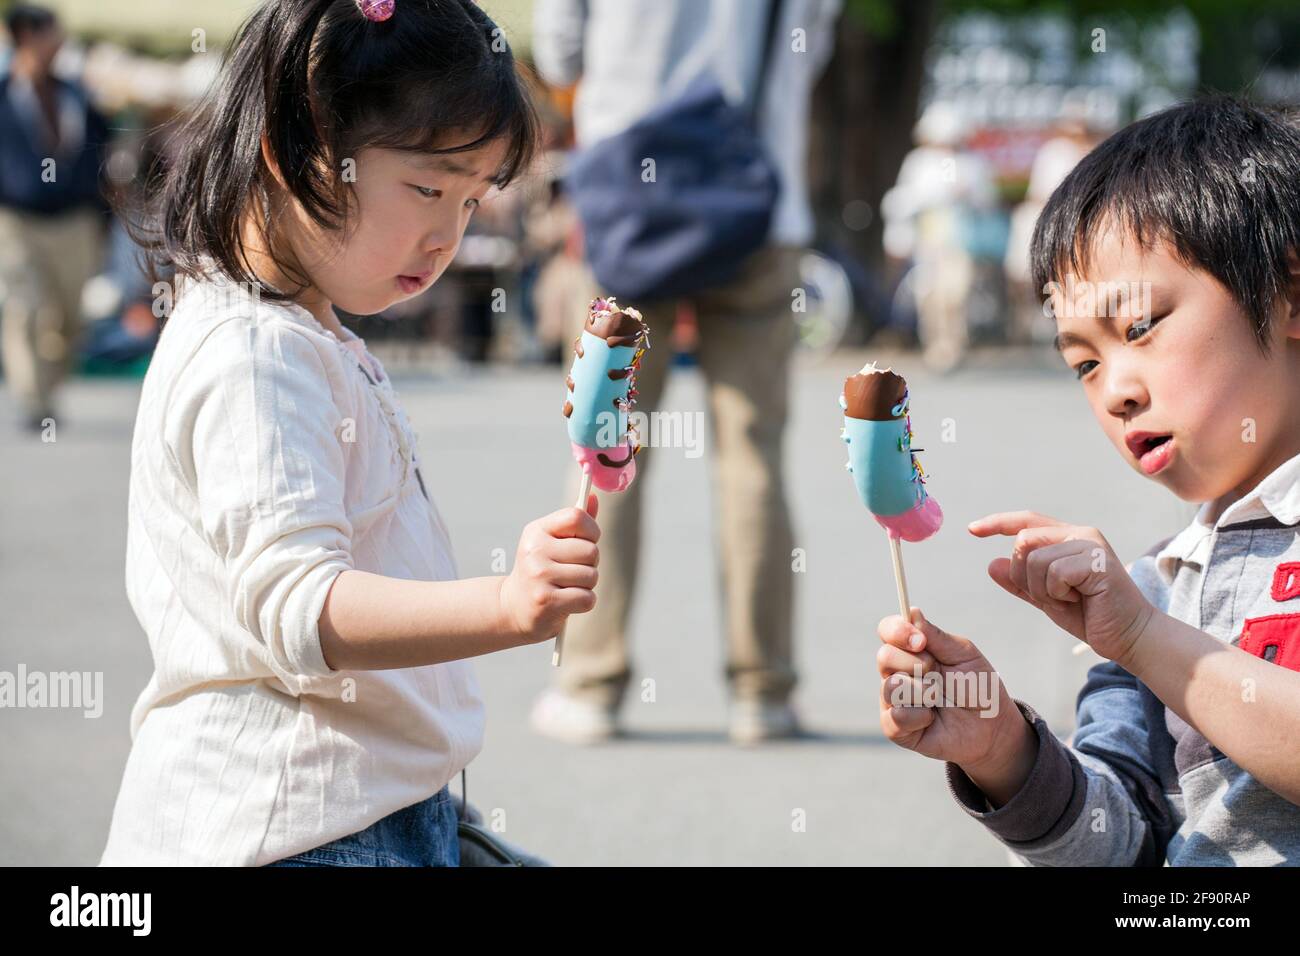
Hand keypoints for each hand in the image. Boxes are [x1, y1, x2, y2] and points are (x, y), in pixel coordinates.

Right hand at [498, 494, 599, 644]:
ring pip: (592, 576)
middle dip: (590, 564)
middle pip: (591, 550)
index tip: (585, 542)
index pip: (576, 516)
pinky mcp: (546, 601)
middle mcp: (535, 550)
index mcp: (537, 531)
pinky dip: (584, 602)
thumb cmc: (542, 571)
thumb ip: (575, 523)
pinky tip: (568, 602)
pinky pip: (587, 598)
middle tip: (572, 571)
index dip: (591, 530)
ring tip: (567, 587)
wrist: (514, 608)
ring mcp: (539, 576)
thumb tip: (593, 497)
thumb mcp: (552, 543)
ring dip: (587, 585)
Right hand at [877, 608, 1028, 780]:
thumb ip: (936, 636)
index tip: (920, 641)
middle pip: (884, 656)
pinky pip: (896, 717)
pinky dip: (920, 717)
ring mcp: (893, 700)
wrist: (992, 726)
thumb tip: (912, 612)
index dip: (897, 631)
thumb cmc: (977, 687)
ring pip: (891, 687)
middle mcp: (896, 671)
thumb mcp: (964, 655)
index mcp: (911, 649)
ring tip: (938, 699)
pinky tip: (932, 719)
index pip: (887, 630)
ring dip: (923, 692)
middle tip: (937, 673)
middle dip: (915, 663)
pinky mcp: (895, 728)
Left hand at [968, 510, 1156, 664]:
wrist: (1130, 637)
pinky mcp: (1097, 562)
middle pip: (1023, 541)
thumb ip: (1020, 582)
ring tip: (1071, 599)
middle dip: (1023, 575)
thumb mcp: (1047, 599)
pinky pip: (1054, 573)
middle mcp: (1080, 534)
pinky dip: (1057, 593)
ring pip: (1035, 560)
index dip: (997, 523)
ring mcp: (1090, 546)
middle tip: (1052, 596)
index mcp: (1069, 538)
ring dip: (1042, 589)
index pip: (1026, 522)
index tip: (972, 530)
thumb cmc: (1091, 616)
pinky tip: (1081, 600)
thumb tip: (992, 564)